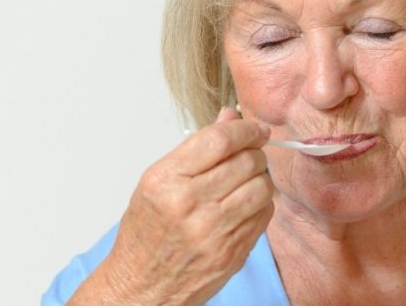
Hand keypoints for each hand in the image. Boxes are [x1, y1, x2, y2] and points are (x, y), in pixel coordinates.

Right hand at [71, 107, 273, 304]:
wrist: (141, 286)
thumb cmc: (146, 234)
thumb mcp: (156, 182)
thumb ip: (197, 149)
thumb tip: (229, 119)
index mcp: (166, 180)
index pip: (219, 140)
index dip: (245, 128)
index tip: (254, 128)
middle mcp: (189, 204)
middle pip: (246, 161)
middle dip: (255, 152)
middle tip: (251, 153)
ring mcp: (213, 231)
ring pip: (262, 187)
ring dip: (261, 178)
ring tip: (248, 180)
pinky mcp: (232, 252)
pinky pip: (264, 216)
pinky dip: (261, 204)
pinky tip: (246, 205)